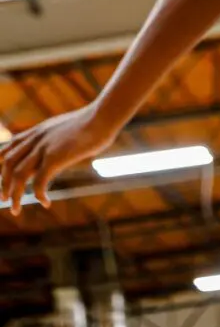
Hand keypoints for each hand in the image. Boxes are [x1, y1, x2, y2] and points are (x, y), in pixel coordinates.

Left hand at [0, 105, 115, 214]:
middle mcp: (37, 138)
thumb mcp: (68, 128)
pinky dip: (39, 196)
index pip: (11, 145)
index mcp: (40, 130)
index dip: (3, 162)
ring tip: (15, 210)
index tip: (3, 177)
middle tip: (5, 199)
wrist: (103, 116)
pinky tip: (46, 203)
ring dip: (14, 195)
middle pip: (9, 163)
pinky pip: (39, 183)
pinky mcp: (54, 157)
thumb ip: (58, 138)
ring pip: (18, 176)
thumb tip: (61, 149)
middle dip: (4, 183)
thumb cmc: (93, 122)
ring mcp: (44, 147)